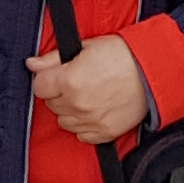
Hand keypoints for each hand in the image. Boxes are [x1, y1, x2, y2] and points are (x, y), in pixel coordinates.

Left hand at [25, 34, 148, 145]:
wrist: (152, 72)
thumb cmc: (122, 55)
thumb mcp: (85, 47)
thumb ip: (53, 59)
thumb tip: (31, 64)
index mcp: (69, 80)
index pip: (39, 87)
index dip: (46, 79)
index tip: (55, 75)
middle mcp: (77, 104)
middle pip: (51, 104)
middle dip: (58, 93)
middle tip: (75, 81)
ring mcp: (91, 122)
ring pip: (64, 121)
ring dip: (69, 110)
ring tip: (85, 95)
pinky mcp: (104, 133)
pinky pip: (81, 135)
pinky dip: (83, 125)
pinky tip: (93, 110)